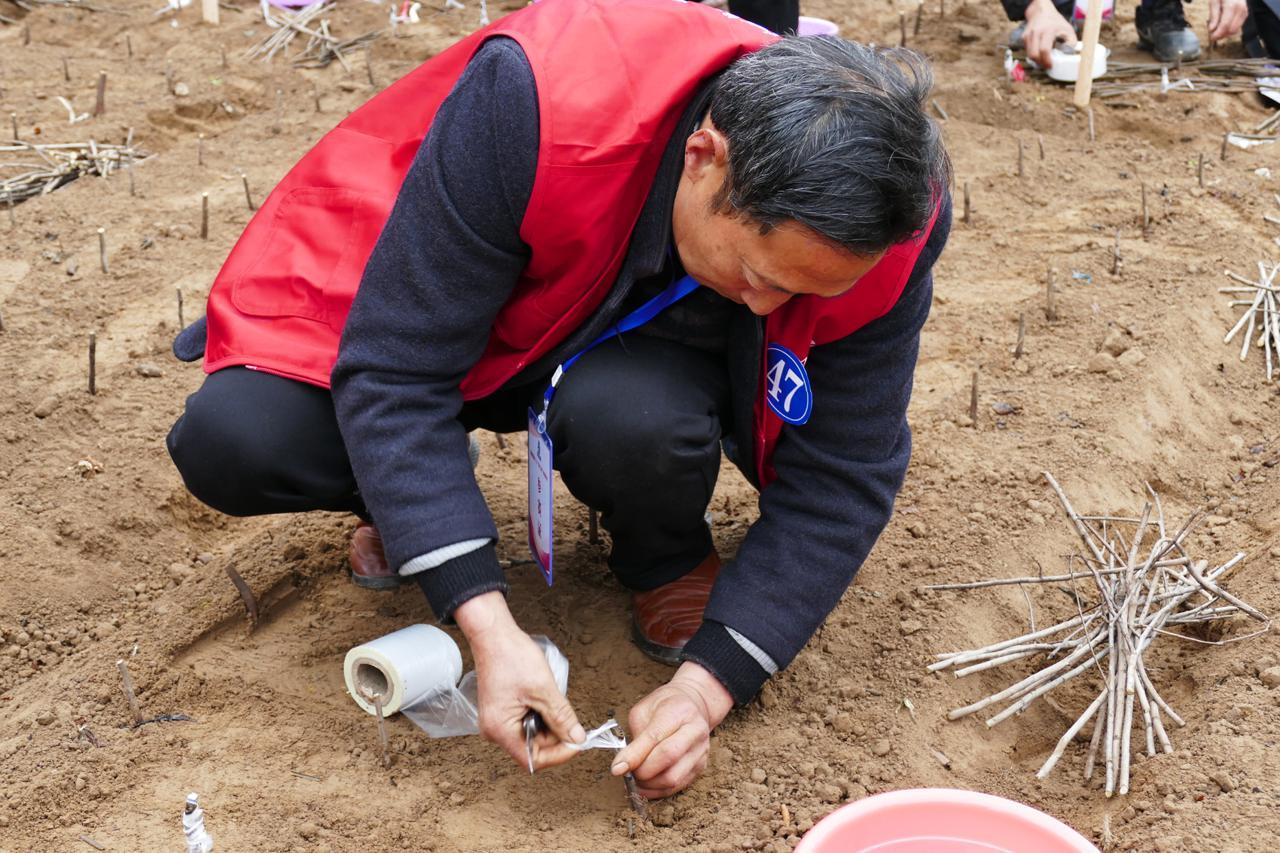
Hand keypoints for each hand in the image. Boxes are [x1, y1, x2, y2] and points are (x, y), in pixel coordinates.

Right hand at [455, 592, 586, 769]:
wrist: (493, 634)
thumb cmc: (511, 656)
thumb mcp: (543, 689)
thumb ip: (562, 717)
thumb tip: (576, 738)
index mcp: (500, 730)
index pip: (533, 759)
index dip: (558, 754)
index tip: (576, 742)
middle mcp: (494, 730)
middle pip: (532, 748)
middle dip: (555, 735)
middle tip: (571, 718)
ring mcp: (497, 720)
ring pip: (531, 734)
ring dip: (548, 723)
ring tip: (552, 699)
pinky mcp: (501, 711)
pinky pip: (525, 722)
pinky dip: (540, 714)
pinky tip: (543, 697)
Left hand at [611, 662, 733, 797]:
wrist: (692, 705)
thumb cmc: (664, 706)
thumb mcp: (644, 709)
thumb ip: (636, 734)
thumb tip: (625, 764)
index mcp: (680, 711)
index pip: (655, 737)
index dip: (634, 755)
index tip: (617, 768)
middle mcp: (695, 731)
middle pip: (668, 758)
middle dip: (642, 771)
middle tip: (626, 771)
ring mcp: (701, 750)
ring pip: (673, 778)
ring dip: (649, 784)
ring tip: (636, 778)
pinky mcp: (701, 766)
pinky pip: (678, 786)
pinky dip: (658, 791)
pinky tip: (645, 786)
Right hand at [1023, 0, 1077, 68]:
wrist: (1041, 12)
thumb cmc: (1056, 22)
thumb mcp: (1068, 30)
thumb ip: (1071, 43)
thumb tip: (1067, 55)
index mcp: (1047, 30)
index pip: (1044, 50)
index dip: (1046, 61)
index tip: (1050, 66)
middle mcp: (1035, 32)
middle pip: (1033, 55)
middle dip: (1040, 63)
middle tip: (1047, 65)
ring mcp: (1028, 35)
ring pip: (1029, 54)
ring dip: (1036, 60)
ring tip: (1044, 59)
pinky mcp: (1023, 37)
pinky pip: (1027, 50)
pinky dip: (1033, 54)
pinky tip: (1039, 52)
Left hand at [1207, 0, 1246, 41]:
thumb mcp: (1214, 1)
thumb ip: (1213, 15)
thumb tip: (1211, 29)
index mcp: (1232, 6)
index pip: (1225, 25)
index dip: (1218, 34)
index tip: (1211, 37)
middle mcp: (1240, 10)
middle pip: (1231, 30)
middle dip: (1222, 34)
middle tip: (1213, 34)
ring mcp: (1244, 12)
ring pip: (1235, 30)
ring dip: (1225, 33)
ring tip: (1217, 29)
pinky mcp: (1245, 14)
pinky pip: (1238, 27)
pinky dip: (1229, 29)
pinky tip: (1223, 26)